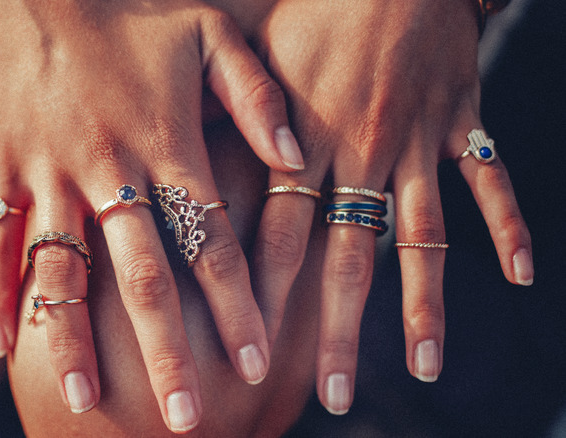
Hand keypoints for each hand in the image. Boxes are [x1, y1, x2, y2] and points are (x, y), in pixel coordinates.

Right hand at [0, 0, 302, 431]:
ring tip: (84, 400)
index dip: (238, 306)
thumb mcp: (210, 33)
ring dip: (72, 339)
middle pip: (142, 277)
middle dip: (166, 350)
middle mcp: (108, 171)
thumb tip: (296, 159)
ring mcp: (48, 175)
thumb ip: (257, 98)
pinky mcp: (3, 171)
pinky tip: (5, 345)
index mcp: (166, 144)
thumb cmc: (132, 11)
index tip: (256, 363)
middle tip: (185, 417)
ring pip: (62, 273)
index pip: (212, 243)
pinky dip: (0, 296)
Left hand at [251, 0, 532, 413]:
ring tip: (421, 367)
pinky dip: (510, 225)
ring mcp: (417, 141)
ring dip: (424, 306)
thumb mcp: (251, 47)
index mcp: (303, 137)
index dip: (266, 297)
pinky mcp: (462, 121)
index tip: (254, 354)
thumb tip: (182, 163)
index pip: (282, 234)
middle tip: (331, 395)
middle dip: (336, 331)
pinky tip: (523, 275)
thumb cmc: (309, 5)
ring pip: (422, 238)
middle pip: (348, 258)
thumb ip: (223, 113)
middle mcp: (361, 151)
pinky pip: (490, 181)